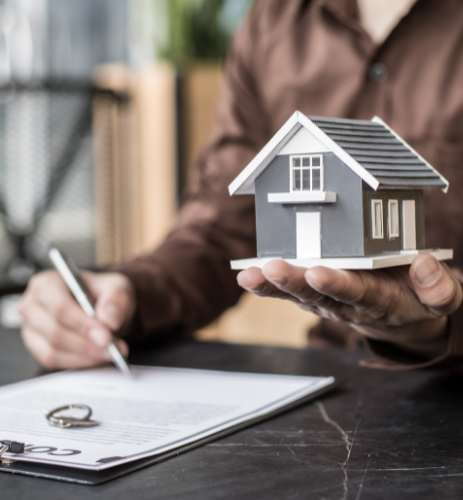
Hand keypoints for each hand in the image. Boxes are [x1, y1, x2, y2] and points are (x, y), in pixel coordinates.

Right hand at [18, 270, 135, 369]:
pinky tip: (96, 357)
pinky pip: (53, 360)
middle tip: (111, 347)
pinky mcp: (36, 346)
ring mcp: (31, 327)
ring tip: (109, 352)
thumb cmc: (103, 294)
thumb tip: (109, 319)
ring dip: (84, 355)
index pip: (60, 306)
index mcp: (47, 283)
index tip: (106, 336)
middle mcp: (32, 304)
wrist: (101, 308)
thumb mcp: (116, 288)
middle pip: (54, 330)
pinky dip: (77, 362)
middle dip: (85, 343)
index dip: (82, 324)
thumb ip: (115, 300)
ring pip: (52, 349)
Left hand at [237, 254, 462, 358]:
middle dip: (294, 282)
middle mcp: (347, 303)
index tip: (319, 273)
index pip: (358, 294)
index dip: (338, 285)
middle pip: (318, 295)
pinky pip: (290, 290)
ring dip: (272, 285)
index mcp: (380, 302)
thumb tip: (424, 265)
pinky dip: (268, 284)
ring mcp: (327, 300)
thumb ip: (439, 289)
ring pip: (297, 294)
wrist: (397, 316)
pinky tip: (247, 275)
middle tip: (273, 269)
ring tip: (248, 276)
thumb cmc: (416, 299)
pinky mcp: (315, 294)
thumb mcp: (440, 300)